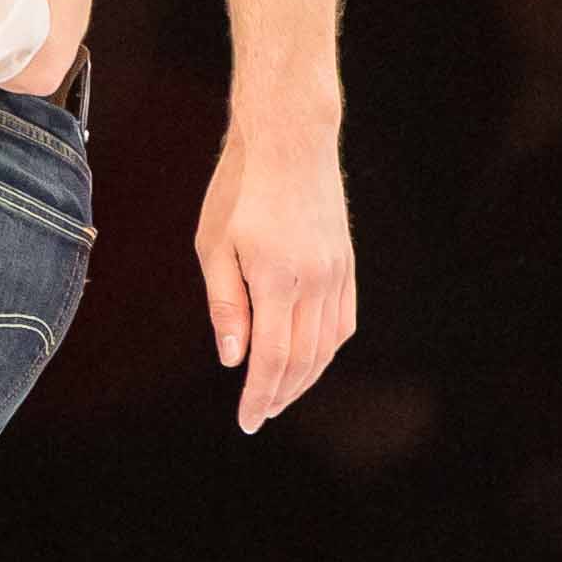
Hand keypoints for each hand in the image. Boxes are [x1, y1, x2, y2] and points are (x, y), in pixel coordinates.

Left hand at [196, 119, 356, 434]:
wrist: (291, 141)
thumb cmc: (241, 189)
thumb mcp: (214, 245)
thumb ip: (226, 305)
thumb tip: (234, 359)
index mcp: (277, 279)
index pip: (271, 358)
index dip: (260, 395)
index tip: (248, 421)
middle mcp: (315, 281)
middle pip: (303, 359)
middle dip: (281, 395)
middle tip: (260, 415)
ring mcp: (337, 273)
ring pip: (327, 345)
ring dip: (305, 378)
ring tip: (280, 396)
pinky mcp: (347, 263)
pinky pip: (343, 321)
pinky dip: (327, 349)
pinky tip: (310, 360)